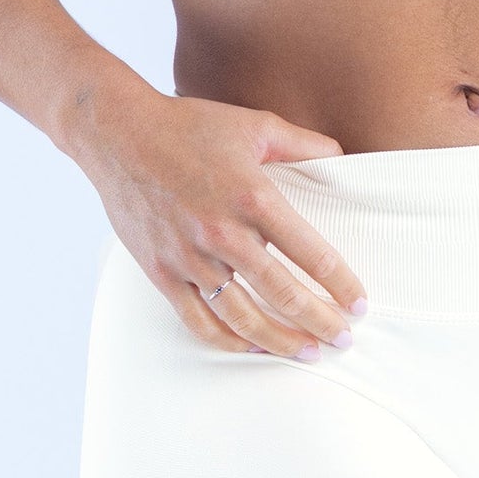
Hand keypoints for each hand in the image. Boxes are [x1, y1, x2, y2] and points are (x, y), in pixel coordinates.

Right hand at [77, 80, 369, 359]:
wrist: (119, 133)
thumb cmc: (190, 125)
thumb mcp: (256, 125)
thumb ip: (304, 144)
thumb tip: (342, 160)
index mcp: (253, 196)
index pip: (310, 253)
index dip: (340, 284)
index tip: (359, 304)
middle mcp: (223, 233)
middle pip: (283, 294)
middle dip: (320, 323)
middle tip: (344, 340)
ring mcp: (189, 258)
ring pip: (244, 318)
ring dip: (280, 342)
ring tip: (307, 353)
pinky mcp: (161, 273)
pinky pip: (199, 321)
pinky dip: (228, 341)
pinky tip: (252, 346)